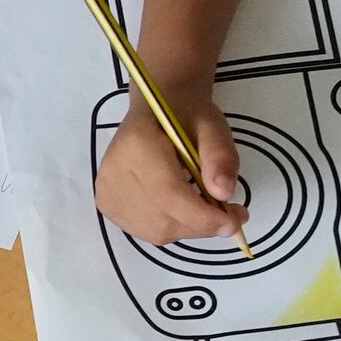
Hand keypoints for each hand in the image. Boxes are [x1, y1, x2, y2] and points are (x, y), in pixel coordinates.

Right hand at [92, 100, 241, 243]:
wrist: (156, 109)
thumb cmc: (186, 114)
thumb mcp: (212, 125)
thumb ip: (220, 155)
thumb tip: (224, 193)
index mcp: (136, 145)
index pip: (168, 194)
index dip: (202, 216)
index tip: (234, 224)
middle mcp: (113, 173)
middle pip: (162, 220)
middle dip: (201, 225)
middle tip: (232, 216)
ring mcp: (107, 193)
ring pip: (156, 231)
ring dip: (190, 228)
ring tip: (211, 211)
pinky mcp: (108, 206)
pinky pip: (147, 231)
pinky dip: (174, 227)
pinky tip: (185, 210)